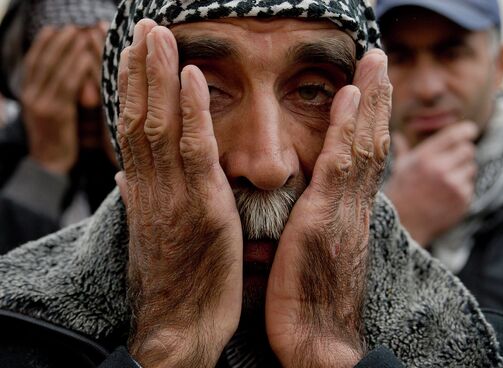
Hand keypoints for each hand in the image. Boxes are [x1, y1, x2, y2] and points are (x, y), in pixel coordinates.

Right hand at [20, 26, 98, 173]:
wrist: (52, 166)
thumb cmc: (63, 140)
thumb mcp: (58, 112)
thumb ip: (62, 94)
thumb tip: (78, 69)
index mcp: (29, 94)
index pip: (34, 61)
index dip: (43, 44)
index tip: (55, 29)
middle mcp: (31, 96)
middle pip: (44, 60)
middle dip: (58, 42)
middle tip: (73, 27)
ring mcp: (41, 104)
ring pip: (55, 69)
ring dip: (68, 49)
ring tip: (81, 35)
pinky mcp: (55, 113)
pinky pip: (66, 85)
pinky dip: (76, 69)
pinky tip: (86, 57)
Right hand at [114, 20, 241, 366]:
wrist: (181, 327)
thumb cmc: (177, 282)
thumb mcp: (157, 234)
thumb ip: (145, 199)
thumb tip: (129, 176)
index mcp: (143, 193)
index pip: (131, 131)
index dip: (130, 89)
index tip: (132, 55)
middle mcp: (151, 188)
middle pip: (138, 118)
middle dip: (139, 70)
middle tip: (142, 28)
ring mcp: (174, 197)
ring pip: (159, 126)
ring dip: (159, 77)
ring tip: (158, 35)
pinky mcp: (202, 208)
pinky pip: (194, 151)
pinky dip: (191, 111)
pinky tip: (190, 77)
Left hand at [265, 49, 391, 366]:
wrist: (320, 343)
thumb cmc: (314, 305)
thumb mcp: (320, 255)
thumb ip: (322, 224)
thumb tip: (314, 205)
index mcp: (350, 214)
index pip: (365, 158)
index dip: (369, 121)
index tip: (371, 89)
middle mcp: (354, 208)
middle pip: (372, 143)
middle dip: (377, 100)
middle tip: (380, 60)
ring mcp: (344, 212)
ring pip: (362, 146)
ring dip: (368, 101)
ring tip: (373, 63)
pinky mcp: (325, 221)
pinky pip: (338, 166)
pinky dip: (345, 130)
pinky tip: (347, 98)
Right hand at [383, 123, 477, 245]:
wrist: (404, 226)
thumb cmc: (401, 194)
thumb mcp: (400, 169)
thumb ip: (403, 151)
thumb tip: (399, 136)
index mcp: (425, 157)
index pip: (455, 135)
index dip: (466, 131)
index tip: (470, 130)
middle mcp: (441, 169)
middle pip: (468, 150)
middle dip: (463, 153)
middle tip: (454, 160)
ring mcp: (454, 186)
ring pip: (471, 168)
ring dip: (463, 171)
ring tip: (447, 181)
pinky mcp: (463, 201)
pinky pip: (470, 186)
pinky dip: (462, 189)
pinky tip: (447, 195)